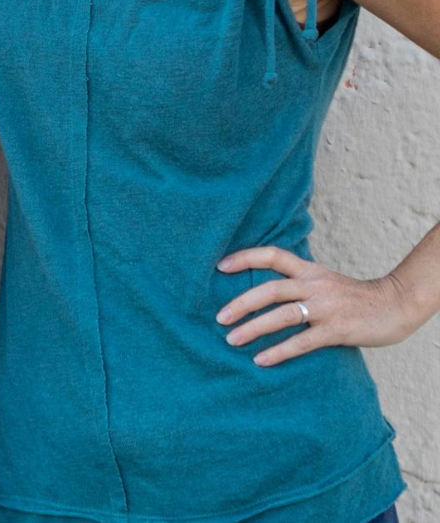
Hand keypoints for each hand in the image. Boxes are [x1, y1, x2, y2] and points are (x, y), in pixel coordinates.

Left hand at [216, 246, 419, 366]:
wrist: (395, 305)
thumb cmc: (354, 296)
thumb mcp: (324, 281)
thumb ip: (298, 282)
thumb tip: (264, 291)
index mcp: (310, 270)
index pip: (272, 255)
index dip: (245, 257)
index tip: (219, 266)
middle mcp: (315, 285)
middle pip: (271, 289)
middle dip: (241, 302)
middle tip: (219, 317)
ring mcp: (326, 307)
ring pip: (283, 315)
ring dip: (254, 327)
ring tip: (232, 339)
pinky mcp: (338, 330)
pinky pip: (303, 341)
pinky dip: (280, 351)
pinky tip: (261, 359)